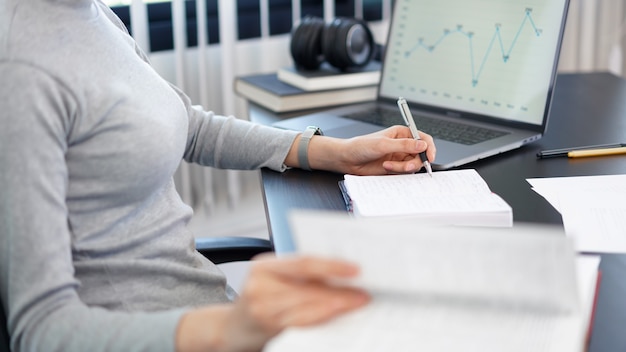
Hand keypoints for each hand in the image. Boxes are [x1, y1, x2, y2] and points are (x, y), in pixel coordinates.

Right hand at [175, 255, 368, 351]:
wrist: (230, 330)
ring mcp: (260, 305)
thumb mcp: (275, 281)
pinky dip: (320, 319)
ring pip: (306, 304)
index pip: (303, 262)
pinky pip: (299, 322)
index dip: (331, 265)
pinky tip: (336, 317)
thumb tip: (343, 275)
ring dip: (335, 305)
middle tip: (364, 293)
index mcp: (265, 265)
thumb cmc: (260, 302)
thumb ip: (300, 276)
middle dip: (339, 290)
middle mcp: (260, 282)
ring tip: (356, 304)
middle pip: (307, 285)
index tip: (356, 269)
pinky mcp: (265, 325)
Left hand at [303, 125, 435, 174]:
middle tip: (406, 166)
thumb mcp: (383, 144)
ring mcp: (399, 157)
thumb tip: (422, 145)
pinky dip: (398, 172)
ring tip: (389, 165)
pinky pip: (404, 172)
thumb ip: (404, 145)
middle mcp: (402, 145)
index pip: (423, 138)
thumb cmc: (361, 146)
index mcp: (401, 133)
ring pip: (413, 165)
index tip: (429, 157)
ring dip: (403, 167)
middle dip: (415, 161)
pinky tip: (386, 167)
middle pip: (421, 154)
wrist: (348, 159)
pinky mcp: (394, 167)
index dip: (428, 147)